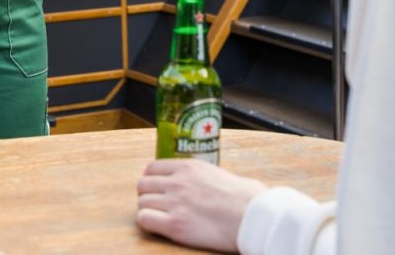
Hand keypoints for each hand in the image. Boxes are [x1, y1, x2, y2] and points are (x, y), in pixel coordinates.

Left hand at [136, 159, 267, 252]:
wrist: (252, 216)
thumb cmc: (246, 197)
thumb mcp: (219, 173)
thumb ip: (201, 175)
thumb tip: (201, 181)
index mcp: (188, 167)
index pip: (152, 168)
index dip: (151, 179)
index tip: (155, 188)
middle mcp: (177, 182)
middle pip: (143, 185)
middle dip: (147, 195)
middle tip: (157, 205)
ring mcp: (174, 203)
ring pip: (142, 202)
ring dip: (149, 210)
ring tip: (161, 217)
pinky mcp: (175, 224)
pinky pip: (145, 219)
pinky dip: (148, 223)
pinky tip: (160, 226)